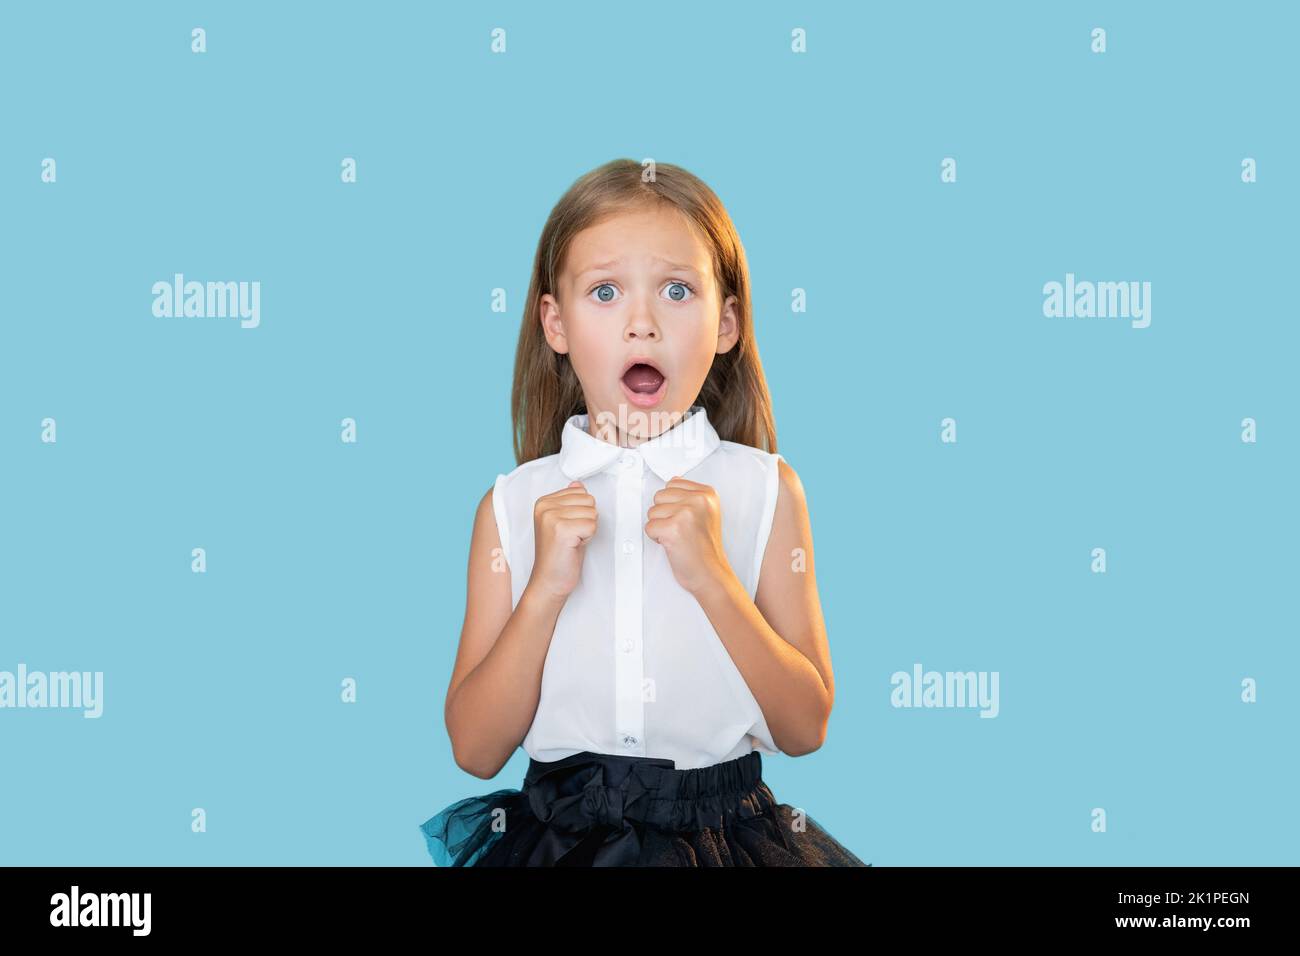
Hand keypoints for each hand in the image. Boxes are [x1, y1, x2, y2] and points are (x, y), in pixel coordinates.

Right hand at [528, 481, 596, 599]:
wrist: (549, 580)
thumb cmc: (558, 554)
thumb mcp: (563, 522)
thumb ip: (569, 501)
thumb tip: (578, 483)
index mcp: (543, 501)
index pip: (581, 491)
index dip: (581, 512)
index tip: (568, 528)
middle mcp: (545, 506)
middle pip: (588, 500)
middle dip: (586, 520)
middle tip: (571, 536)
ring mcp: (552, 517)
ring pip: (592, 512)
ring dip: (587, 529)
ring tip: (572, 541)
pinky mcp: (561, 530)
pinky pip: (592, 525)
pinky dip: (588, 538)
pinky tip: (574, 546)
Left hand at [644, 477, 733, 595]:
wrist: (710, 573)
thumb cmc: (706, 548)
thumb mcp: (706, 513)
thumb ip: (690, 495)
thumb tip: (673, 480)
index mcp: (707, 493)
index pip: (672, 484)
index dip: (673, 504)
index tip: (686, 519)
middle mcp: (698, 500)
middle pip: (659, 496)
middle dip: (665, 515)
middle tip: (681, 530)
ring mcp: (686, 513)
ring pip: (652, 512)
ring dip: (660, 527)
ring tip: (678, 537)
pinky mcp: (673, 528)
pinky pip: (649, 527)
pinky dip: (656, 539)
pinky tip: (673, 544)